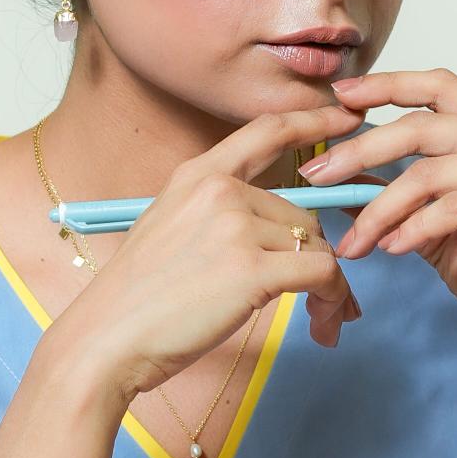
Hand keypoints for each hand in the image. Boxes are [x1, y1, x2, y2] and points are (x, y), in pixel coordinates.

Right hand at [51, 112, 359, 404]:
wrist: (106, 338)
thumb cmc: (136, 298)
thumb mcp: (169, 229)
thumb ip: (218, 214)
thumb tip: (281, 230)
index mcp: (197, 174)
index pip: (268, 130)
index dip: (315, 119)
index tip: (349, 119)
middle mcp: (219, 190)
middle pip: (303, 213)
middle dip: (319, 258)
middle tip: (326, 300)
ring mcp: (236, 225)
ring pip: (316, 246)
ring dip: (328, 288)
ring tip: (323, 320)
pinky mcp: (253, 268)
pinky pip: (322, 273)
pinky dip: (333, 300)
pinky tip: (325, 322)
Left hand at [301, 71, 456, 372]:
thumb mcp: (437, 225)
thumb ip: (401, 193)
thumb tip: (338, 174)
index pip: (440, 87)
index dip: (388, 85)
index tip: (340, 96)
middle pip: (423, 126)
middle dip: (361, 150)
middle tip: (317, 176)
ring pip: (430, 172)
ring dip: (380, 209)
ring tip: (354, 242)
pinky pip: (451, 208)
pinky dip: (413, 229)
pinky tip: (393, 249)